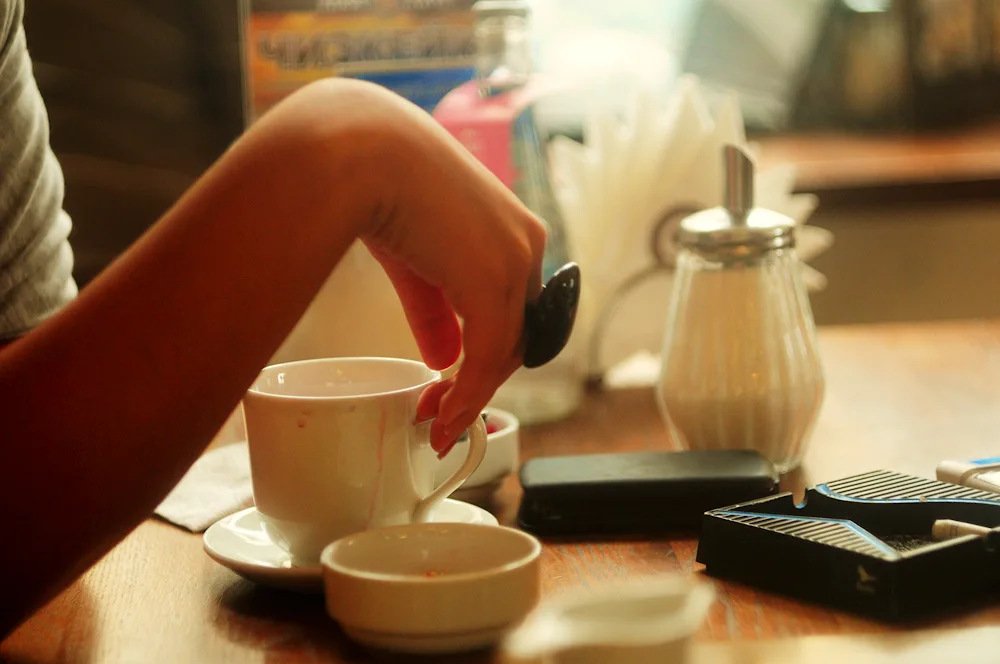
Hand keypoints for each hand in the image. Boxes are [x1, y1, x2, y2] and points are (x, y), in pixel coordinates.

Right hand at [354, 85, 547, 453]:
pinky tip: (445, 413)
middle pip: (514, 334)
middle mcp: (526, 245)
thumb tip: (444, 360)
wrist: (361, 151)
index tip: (456, 385)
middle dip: (480, 381)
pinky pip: (488, 355)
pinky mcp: (494, 279)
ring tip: (438, 422)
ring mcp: (515, 261)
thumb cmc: (381, 188)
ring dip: (472, 395)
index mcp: (513, 232)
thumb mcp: (417, 260)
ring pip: (506, 350)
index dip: (488, 353)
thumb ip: (436, 311)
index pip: (513, 310)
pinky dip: (468, 392)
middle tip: (441, 411)